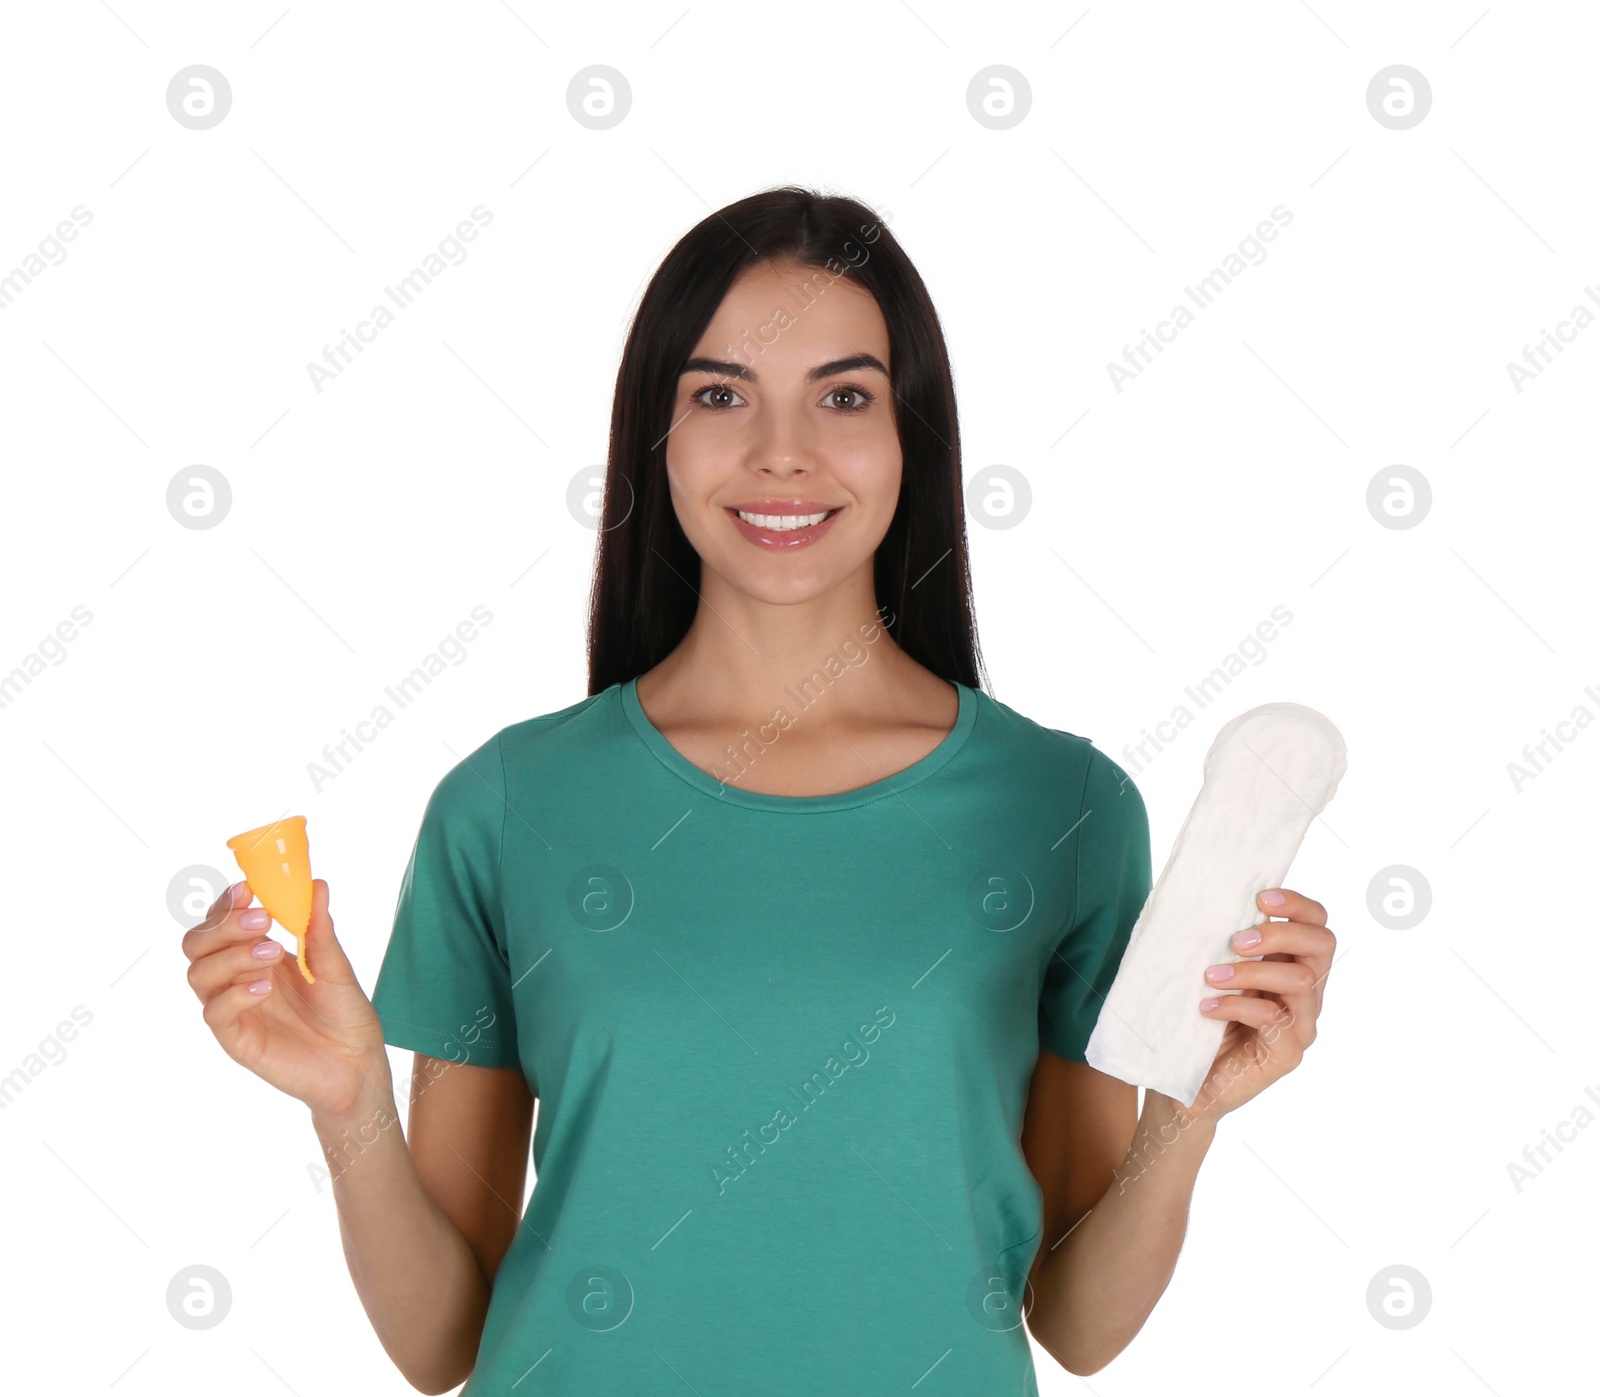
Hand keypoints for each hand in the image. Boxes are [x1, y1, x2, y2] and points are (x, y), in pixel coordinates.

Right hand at [182, 878, 391, 1118]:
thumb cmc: (345, 1014)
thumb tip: (316, 884)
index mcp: (259, 953)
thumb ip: (319, 928)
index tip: (247, 888)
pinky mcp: (236, 1039)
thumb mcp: (336, 966)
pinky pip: (215, 1012)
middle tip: (261, 920)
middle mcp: (238, 977)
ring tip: (272, 953)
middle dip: (222, 925)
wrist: (357, 1065)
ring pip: (199, 974)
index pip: (221, 921)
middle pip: (197, 943)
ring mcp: (235, 1008)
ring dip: (231, 955)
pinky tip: (263, 988)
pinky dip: (234, 994)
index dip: (226, 903)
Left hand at [1187, 887, 1332, 1121]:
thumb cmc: (1196, 1020)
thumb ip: (1225, 944)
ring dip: (1252, 972)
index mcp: (1291, 967)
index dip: (1298, 905)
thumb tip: (1212, 898)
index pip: (1318, 925)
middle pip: (1322, 945)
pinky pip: (1274, 1020)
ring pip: (1301, 981)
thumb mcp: (1213, 973)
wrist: (1184, 1082)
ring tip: (1211, 977)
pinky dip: (1237, 1005)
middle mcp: (1306, 995)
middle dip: (1280, 933)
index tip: (1260, 897)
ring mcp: (1301, 1027)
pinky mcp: (1287, 1055)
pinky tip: (1207, 1007)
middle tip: (1235, 941)